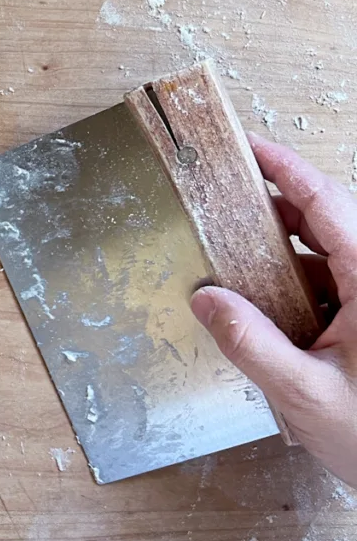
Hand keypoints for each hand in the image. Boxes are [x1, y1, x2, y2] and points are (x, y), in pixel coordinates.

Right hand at [191, 132, 356, 485]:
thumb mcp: (305, 393)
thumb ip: (251, 343)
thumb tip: (206, 300)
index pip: (327, 204)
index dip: (287, 169)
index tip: (249, 147)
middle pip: (328, 223)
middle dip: (275, 207)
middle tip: (224, 199)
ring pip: (329, 256)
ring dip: (283, 251)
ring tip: (233, 252)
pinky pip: (333, 287)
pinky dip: (296, 285)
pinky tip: (262, 303)